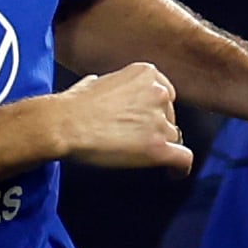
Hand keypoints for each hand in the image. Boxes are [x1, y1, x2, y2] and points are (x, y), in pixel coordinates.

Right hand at [48, 61, 188, 170]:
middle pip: (170, 116)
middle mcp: (159, 94)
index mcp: (146, 74)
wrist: (64, 125)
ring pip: (173, 138)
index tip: (149, 120)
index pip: (165, 94)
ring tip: (139, 156)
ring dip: (160, 146)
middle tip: (136, 139)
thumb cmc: (72, 106)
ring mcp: (160, 122)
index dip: (156, 110)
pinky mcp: (158, 148)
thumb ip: (108, 84)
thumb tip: (97, 86)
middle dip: (156, 127)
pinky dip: (179, 168)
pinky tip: (172, 173)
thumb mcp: (93, 81)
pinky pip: (183, 159)